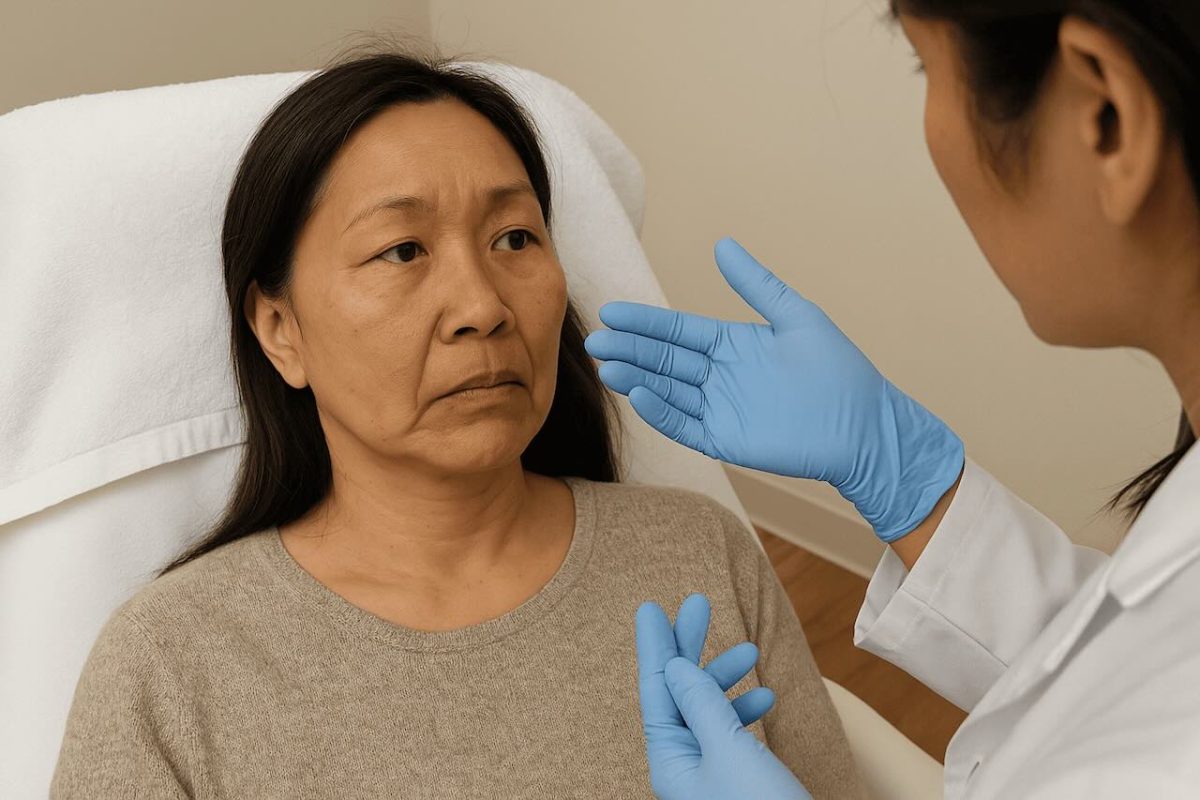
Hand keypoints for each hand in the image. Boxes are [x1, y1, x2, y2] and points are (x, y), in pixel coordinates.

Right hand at [584, 236, 964, 541]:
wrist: (864, 427)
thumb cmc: (838, 371)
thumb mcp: (796, 317)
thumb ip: (756, 285)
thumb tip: (723, 245)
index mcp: (733, 345)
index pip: (679, 332)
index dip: (646, 324)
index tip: (612, 314)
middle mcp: (720, 376)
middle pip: (665, 361)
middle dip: (631, 351)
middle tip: (595, 342)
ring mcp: (721, 408)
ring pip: (668, 391)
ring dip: (637, 379)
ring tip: (607, 367)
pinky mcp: (726, 439)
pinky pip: (685, 425)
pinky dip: (661, 411)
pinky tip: (639, 395)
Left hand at [637, 594, 811, 799]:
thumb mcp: (731, 751)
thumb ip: (702, 705)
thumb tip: (676, 667)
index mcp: (670, 761)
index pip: (657, 690)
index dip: (656, 646)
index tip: (651, 608)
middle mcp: (683, 766)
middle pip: (678, 693)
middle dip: (690, 648)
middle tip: (699, 604)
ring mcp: (709, 775)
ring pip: (707, 710)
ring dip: (725, 677)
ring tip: (749, 650)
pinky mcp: (735, 781)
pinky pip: (730, 733)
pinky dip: (745, 709)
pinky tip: (765, 695)